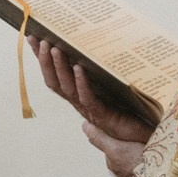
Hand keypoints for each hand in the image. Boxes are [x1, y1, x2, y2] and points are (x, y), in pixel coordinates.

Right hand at [28, 39, 155, 176]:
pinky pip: (88, 98)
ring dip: (60, 68)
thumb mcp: (113, 88)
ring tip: (56, 49)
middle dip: (45, 61)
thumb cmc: (130, 115)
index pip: (54, 76)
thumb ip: (101, 76)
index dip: (42, 59)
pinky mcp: (103, 115)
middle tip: (40, 40)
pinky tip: (79, 68)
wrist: (145, 137)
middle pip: (54, 82)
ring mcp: (90, 110)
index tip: (33, 39)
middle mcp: (80, 103)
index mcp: (79, 97)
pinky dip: (82, 83)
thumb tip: (92, 53)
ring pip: (67, 89)